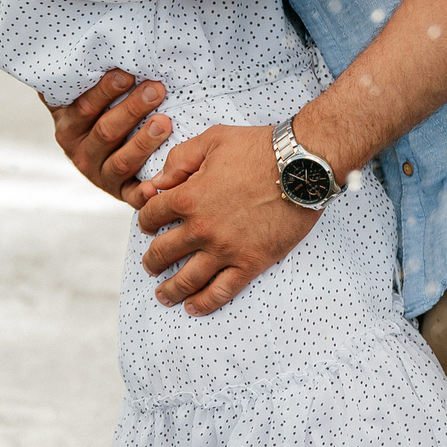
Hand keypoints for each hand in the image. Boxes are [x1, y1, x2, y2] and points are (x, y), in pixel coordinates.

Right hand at [46, 70, 171, 208]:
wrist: (104, 153)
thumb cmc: (101, 110)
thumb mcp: (86, 93)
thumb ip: (84, 73)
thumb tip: (75, 33)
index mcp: (69, 123)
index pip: (84, 106)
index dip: (104, 91)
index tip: (126, 73)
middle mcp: (80, 151)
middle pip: (106, 130)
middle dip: (132, 109)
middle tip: (157, 89)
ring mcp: (100, 174)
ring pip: (121, 161)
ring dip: (143, 142)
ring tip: (165, 122)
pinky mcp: (120, 192)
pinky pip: (132, 195)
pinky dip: (145, 192)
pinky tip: (158, 185)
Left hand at [136, 123, 319, 314]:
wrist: (302, 167)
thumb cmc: (259, 148)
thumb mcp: (213, 140)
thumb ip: (180, 159)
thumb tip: (158, 181)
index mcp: (189, 197)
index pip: (151, 215)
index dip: (144, 220)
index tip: (147, 226)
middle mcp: (201, 229)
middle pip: (163, 252)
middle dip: (151, 260)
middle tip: (150, 265)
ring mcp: (226, 250)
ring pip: (187, 279)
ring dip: (170, 289)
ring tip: (163, 295)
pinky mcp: (250, 263)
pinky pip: (221, 291)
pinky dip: (204, 303)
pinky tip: (193, 307)